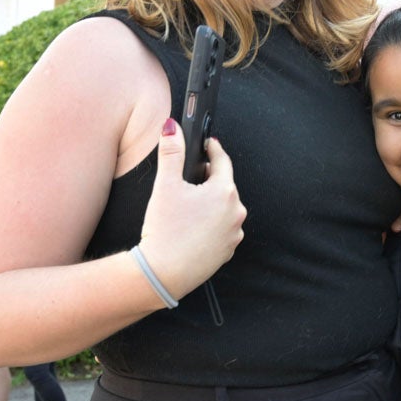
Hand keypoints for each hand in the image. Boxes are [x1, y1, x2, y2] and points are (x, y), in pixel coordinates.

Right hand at [137, 119, 246, 298]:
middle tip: (187, 179)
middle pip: (223, 185)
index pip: (222, 161)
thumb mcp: (165, 185)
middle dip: (207, 179)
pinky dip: (209, 223)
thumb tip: (172, 128)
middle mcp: (236, 212)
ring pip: (223, 208)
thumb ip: (171, 152)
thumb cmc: (166, 230)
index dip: (212, 149)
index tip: (207, 144)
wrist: (164, 273)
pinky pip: (221, 228)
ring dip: (209, 202)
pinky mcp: (228, 250)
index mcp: (225, 192)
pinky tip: (191, 227)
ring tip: (187, 207)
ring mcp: (234, 233)